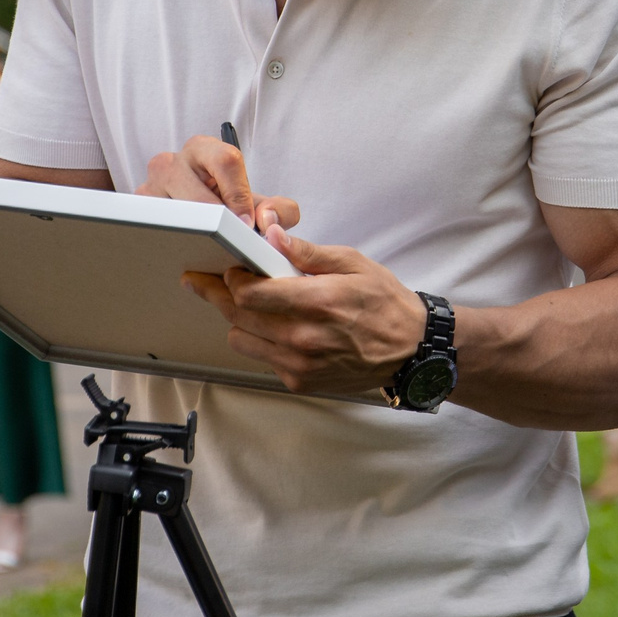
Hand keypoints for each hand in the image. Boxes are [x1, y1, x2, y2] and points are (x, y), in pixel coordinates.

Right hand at [143, 136, 299, 239]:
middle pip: (196, 192)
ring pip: (172, 214)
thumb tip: (265, 221)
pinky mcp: (136, 213)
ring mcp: (148, 187)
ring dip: (194, 234)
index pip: (226, 161)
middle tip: (232, 241)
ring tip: (210, 247)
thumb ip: (281, 211)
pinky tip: (188, 251)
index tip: (247, 223)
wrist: (203, 223)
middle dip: (219, 221)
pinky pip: (152, 229)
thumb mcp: (263, 207)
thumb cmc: (232, 209)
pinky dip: (173, 242)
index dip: (240, 194)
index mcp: (205, 149)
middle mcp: (171, 162)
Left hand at [185, 233, 426, 399]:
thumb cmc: (385, 303)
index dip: (230, 279)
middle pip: (237, 316)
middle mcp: (304, 337)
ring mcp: (300, 364)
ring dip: (240, 320)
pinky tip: (280, 329)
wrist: (410, 351)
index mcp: (317, 302)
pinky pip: (263, 359)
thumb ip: (308, 252)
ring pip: (242, 340)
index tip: (228, 269)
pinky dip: (263, 342)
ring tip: (252, 306)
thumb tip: (273, 234)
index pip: (250, 293)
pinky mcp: (300, 381)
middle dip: (219, 295)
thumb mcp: (353, 264)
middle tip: (206, 283)